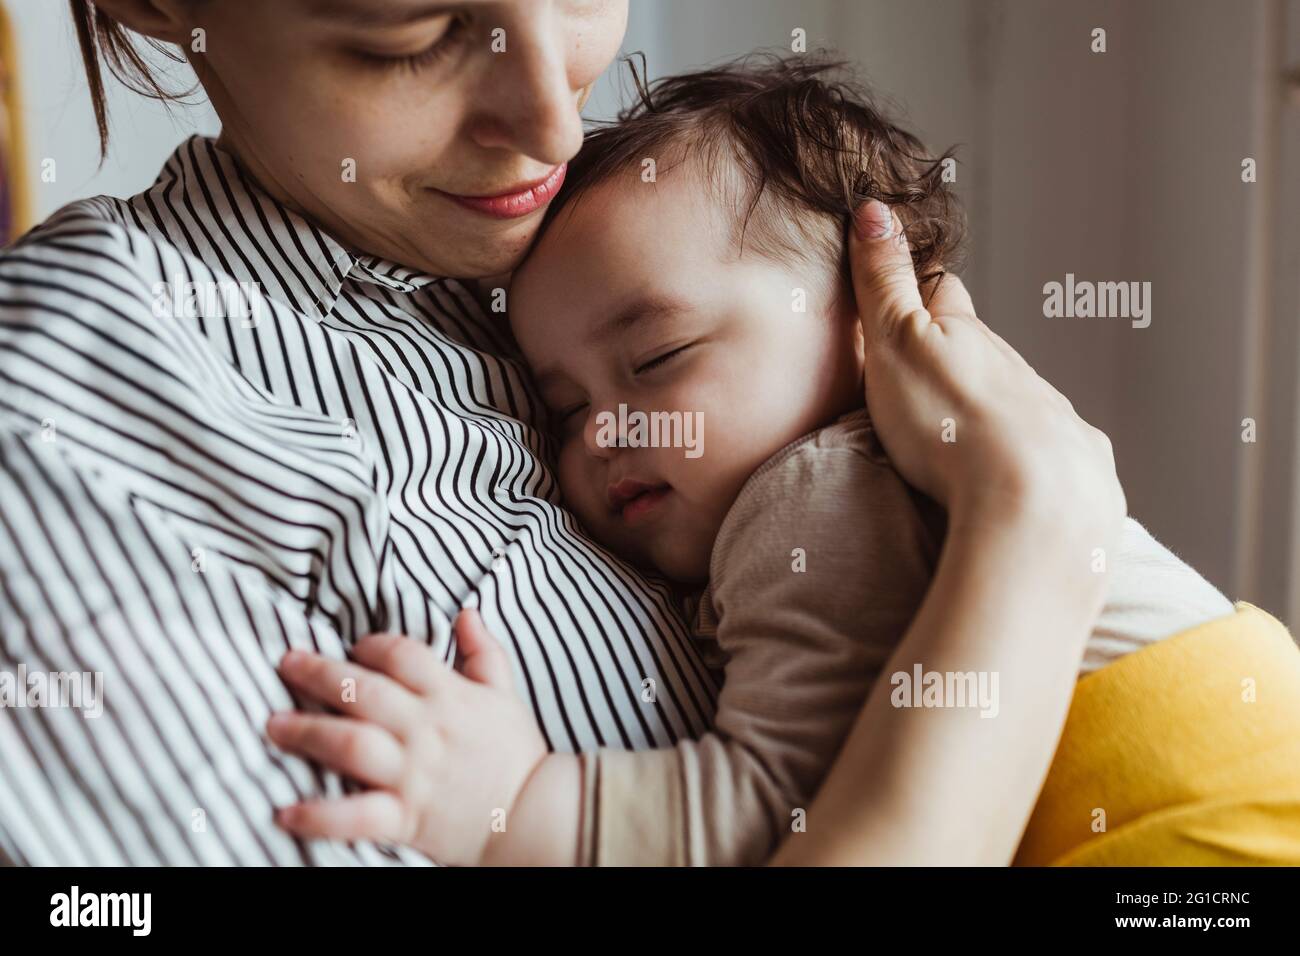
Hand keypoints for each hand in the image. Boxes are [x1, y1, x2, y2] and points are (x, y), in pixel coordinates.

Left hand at [267, 609, 546, 865]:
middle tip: (286, 664)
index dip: (371, 645)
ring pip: (350, 745)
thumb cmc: (517, 754)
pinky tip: (285, 811)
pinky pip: (355, 816)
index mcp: (449, 696)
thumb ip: (483, 652)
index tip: (351, 648)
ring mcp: (412, 774)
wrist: (534, 817)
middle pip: (364, 691)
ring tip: (272, 725)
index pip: (401, 655)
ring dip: (307, 733)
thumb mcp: (505, 693)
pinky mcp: (405, 818)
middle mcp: (425, 730)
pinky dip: (318, 816)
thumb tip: (465, 612)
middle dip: (319, 674)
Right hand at [848, 200, 1124, 540]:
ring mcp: (1055, 419)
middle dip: (963, 352)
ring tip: (970, 431)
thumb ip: (884, 283)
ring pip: (1024, 399)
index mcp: (972, 338)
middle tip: (930, 365)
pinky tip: (1026, 475)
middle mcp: (1021, 370)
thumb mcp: (898, 343)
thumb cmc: (950, 424)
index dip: (923, 288)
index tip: (910, 285)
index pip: (943, 295)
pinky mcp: (1080, 470)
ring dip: (1000, 407)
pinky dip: (1036, 456)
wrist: (1032, 505)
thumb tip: (876, 208)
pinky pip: (1058, 452)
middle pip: (987, 350)